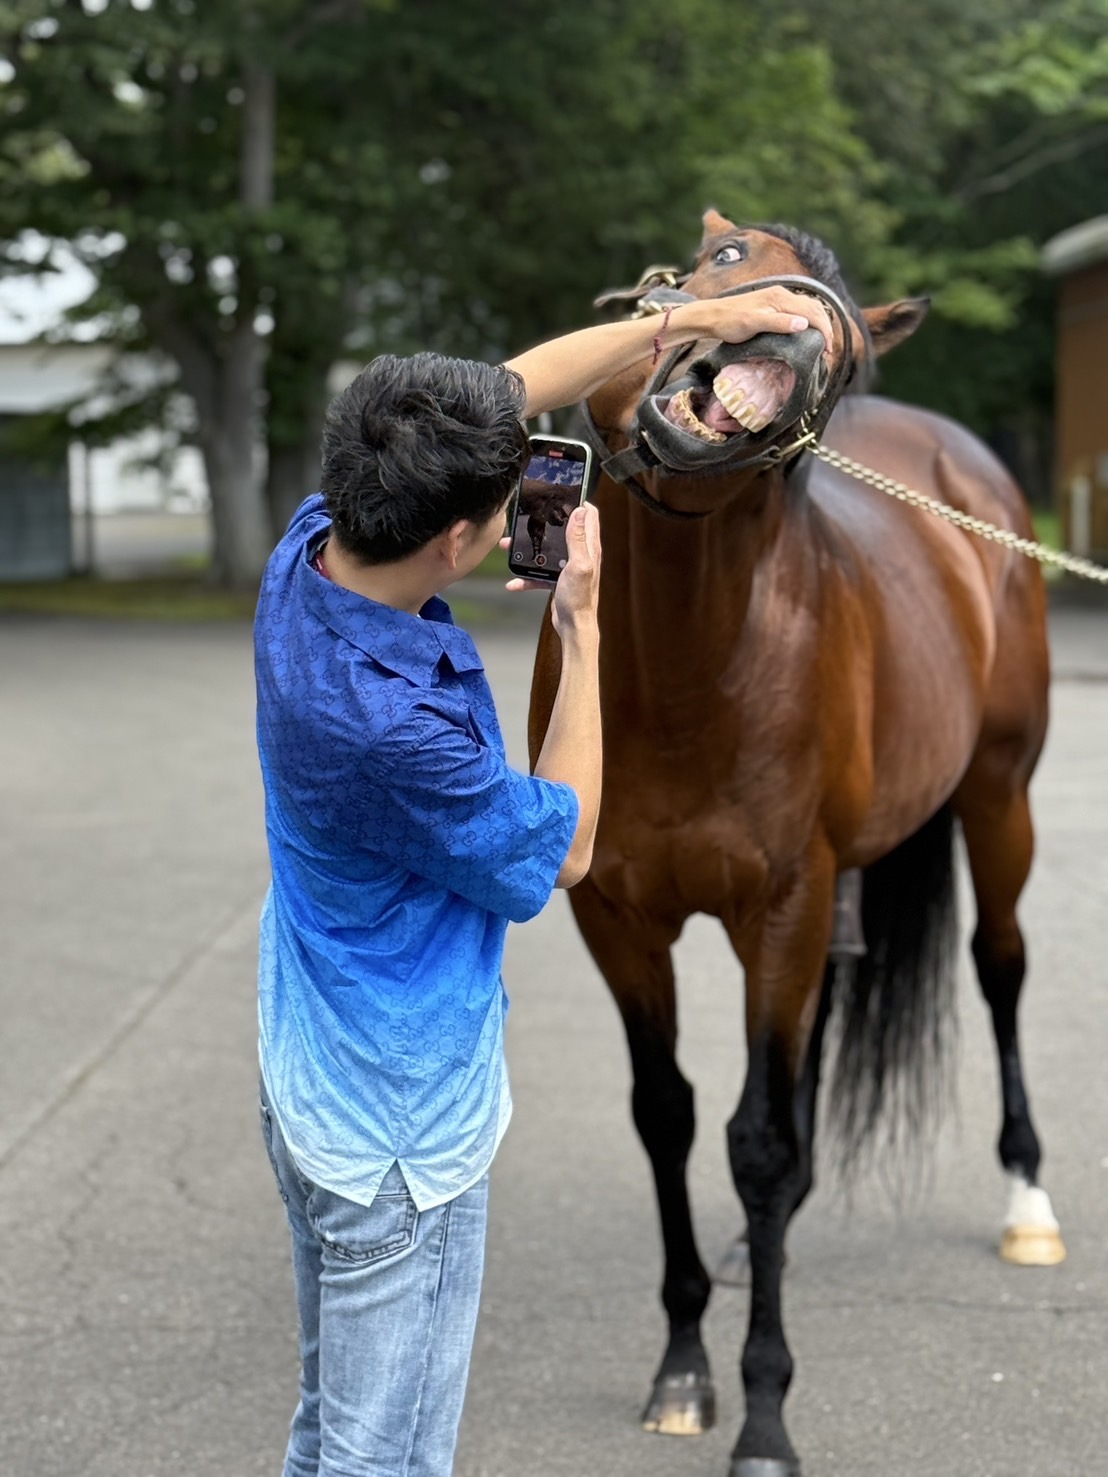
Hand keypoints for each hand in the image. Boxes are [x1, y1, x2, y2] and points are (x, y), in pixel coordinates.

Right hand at [506, 504, 601, 637]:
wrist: (573, 626)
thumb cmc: (580, 598)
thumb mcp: (579, 565)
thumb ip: (579, 539)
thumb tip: (579, 511)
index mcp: (589, 547)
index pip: (589, 516)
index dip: (578, 502)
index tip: (562, 494)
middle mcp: (580, 554)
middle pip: (563, 530)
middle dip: (545, 522)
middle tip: (527, 516)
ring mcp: (568, 567)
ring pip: (547, 550)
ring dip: (528, 548)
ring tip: (509, 545)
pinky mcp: (557, 580)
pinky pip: (538, 573)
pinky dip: (526, 576)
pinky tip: (513, 581)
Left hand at [680, 287, 835, 353]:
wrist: (710, 316)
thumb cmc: (730, 322)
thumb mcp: (753, 324)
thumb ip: (779, 323)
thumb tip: (804, 324)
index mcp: (781, 298)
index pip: (813, 312)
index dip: (824, 331)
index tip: (828, 351)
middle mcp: (782, 294)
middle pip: (815, 307)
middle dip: (826, 327)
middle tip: (829, 351)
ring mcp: (777, 298)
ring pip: (808, 307)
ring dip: (819, 323)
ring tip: (822, 343)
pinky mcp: (772, 304)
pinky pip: (799, 309)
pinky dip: (809, 320)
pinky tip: (807, 331)